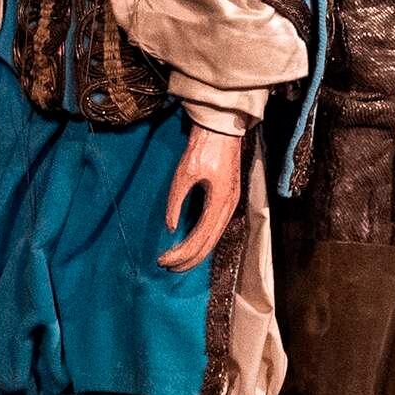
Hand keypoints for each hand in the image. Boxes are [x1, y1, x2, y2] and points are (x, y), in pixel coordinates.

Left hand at [159, 120, 246, 270]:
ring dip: (195, 252)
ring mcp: (231, 204)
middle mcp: (228, 207)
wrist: (221, 128)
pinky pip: (216, 228)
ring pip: (214, 238)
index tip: (163, 260)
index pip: (199, 238)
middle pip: (208, 244)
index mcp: (219, 202)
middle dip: (187, 259)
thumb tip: (171, 228)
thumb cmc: (202, 147)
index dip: (181, 253)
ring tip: (176, 262)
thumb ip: (175, 201)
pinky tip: (192, 245)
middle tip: (166, 267)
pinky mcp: (228, 199)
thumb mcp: (183, 173)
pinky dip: (204, 240)